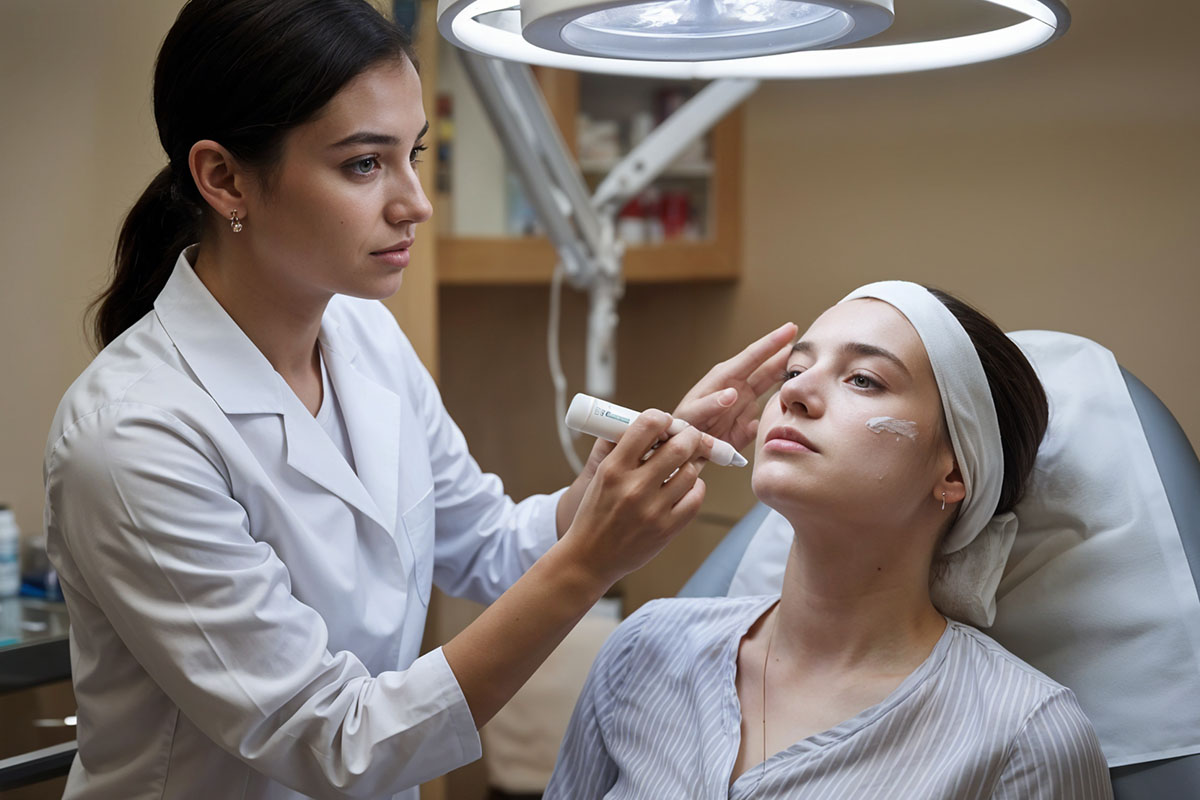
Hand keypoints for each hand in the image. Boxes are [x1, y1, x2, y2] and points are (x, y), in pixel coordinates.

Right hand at [560, 409, 711, 588]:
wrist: (589, 557)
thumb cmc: (595, 514)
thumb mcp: (601, 476)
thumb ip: (625, 451)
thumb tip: (656, 425)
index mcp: (613, 469)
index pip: (646, 426)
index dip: (661, 418)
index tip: (664, 422)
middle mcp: (634, 488)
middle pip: (678, 447)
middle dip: (689, 437)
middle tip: (688, 437)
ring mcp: (653, 510)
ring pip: (690, 472)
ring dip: (690, 465)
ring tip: (681, 467)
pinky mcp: (667, 529)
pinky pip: (695, 498)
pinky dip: (695, 488)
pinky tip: (684, 487)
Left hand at [672, 322, 797, 450]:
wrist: (684, 451)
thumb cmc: (682, 427)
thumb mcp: (691, 415)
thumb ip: (709, 404)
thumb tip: (732, 394)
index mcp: (724, 378)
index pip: (753, 356)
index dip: (773, 342)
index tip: (791, 328)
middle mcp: (737, 387)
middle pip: (767, 368)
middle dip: (786, 355)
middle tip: (808, 346)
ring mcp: (744, 405)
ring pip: (771, 388)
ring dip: (786, 380)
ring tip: (806, 372)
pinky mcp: (748, 424)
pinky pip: (766, 416)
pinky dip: (779, 410)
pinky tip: (791, 407)